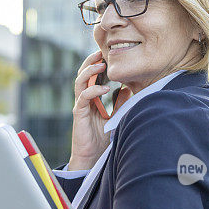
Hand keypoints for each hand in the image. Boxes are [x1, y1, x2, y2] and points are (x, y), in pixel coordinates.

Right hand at [69, 49, 111, 170]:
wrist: (92, 157)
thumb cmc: (102, 138)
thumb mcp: (115, 116)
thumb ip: (120, 102)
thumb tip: (129, 88)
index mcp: (92, 97)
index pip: (92, 75)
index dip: (98, 63)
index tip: (110, 53)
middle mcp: (84, 99)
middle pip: (83, 73)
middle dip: (91, 61)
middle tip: (102, 51)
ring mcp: (80, 105)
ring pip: (80, 81)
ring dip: (90, 71)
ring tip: (101, 64)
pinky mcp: (78, 114)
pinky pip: (83, 98)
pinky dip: (92, 91)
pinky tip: (104, 89)